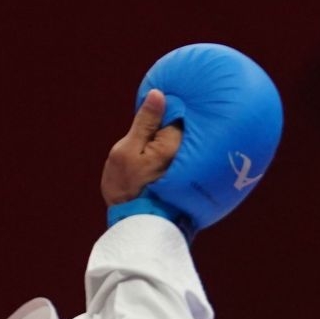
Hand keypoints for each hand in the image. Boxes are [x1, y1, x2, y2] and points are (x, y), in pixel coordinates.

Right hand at [101, 89, 181, 204]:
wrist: (138, 224)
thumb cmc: (128, 188)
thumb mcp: (127, 151)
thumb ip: (145, 123)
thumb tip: (158, 95)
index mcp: (173, 144)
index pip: (178, 112)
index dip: (170, 104)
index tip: (162, 101)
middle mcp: (188, 154)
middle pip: (186, 127)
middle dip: (178, 119)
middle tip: (165, 113)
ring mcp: (192, 167)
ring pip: (188, 142)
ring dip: (180, 135)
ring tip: (170, 132)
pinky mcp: (192, 179)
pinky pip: (189, 156)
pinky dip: (186, 151)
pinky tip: (177, 150)